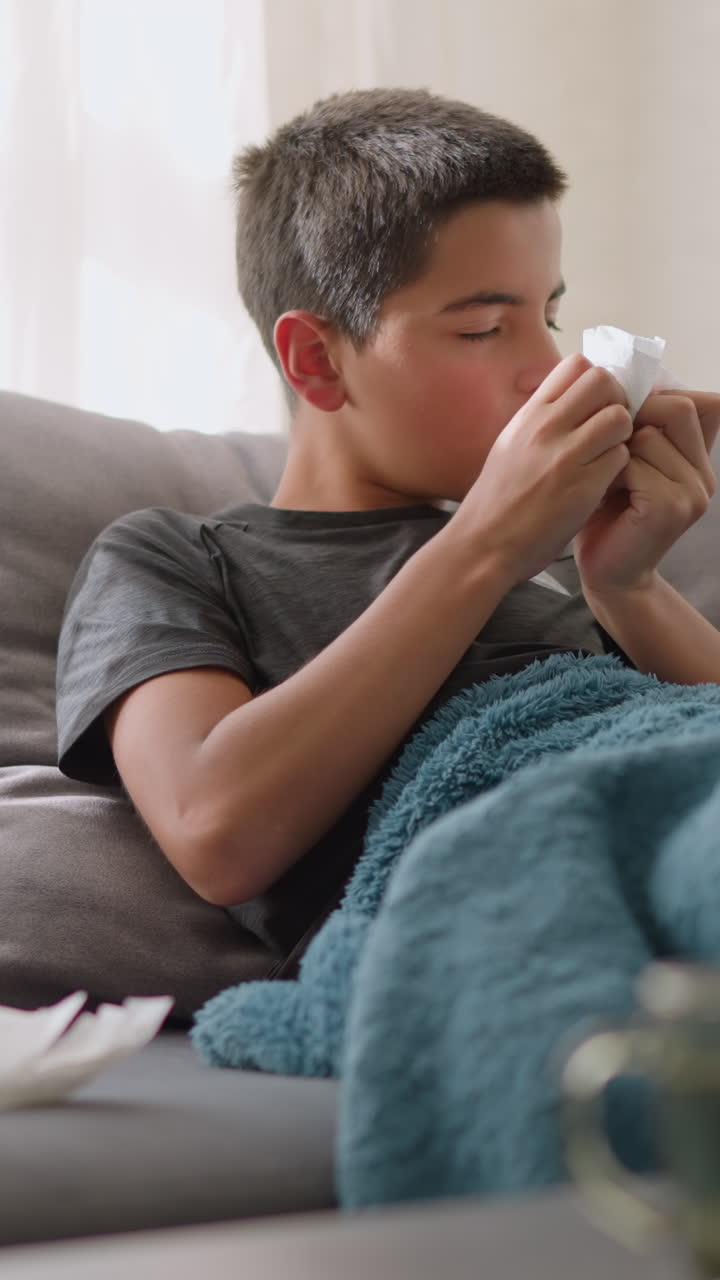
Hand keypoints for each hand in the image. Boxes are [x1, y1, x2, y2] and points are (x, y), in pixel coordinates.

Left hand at [574, 389, 718, 595]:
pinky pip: (635, 463)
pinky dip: (610, 472)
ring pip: (649, 435)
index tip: (623, 417)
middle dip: (634, 417)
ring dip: (615, 450)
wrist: (607, 575)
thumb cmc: (606, 516)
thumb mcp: (628, 465)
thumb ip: (642, 430)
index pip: (695, 400)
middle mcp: (705, 475)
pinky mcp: (671, 508)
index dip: (654, 398)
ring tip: (604, 477)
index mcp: (698, 460)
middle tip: (608, 446)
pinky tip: (602, 494)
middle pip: (677, 407)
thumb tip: (634, 373)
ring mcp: (693, 492)